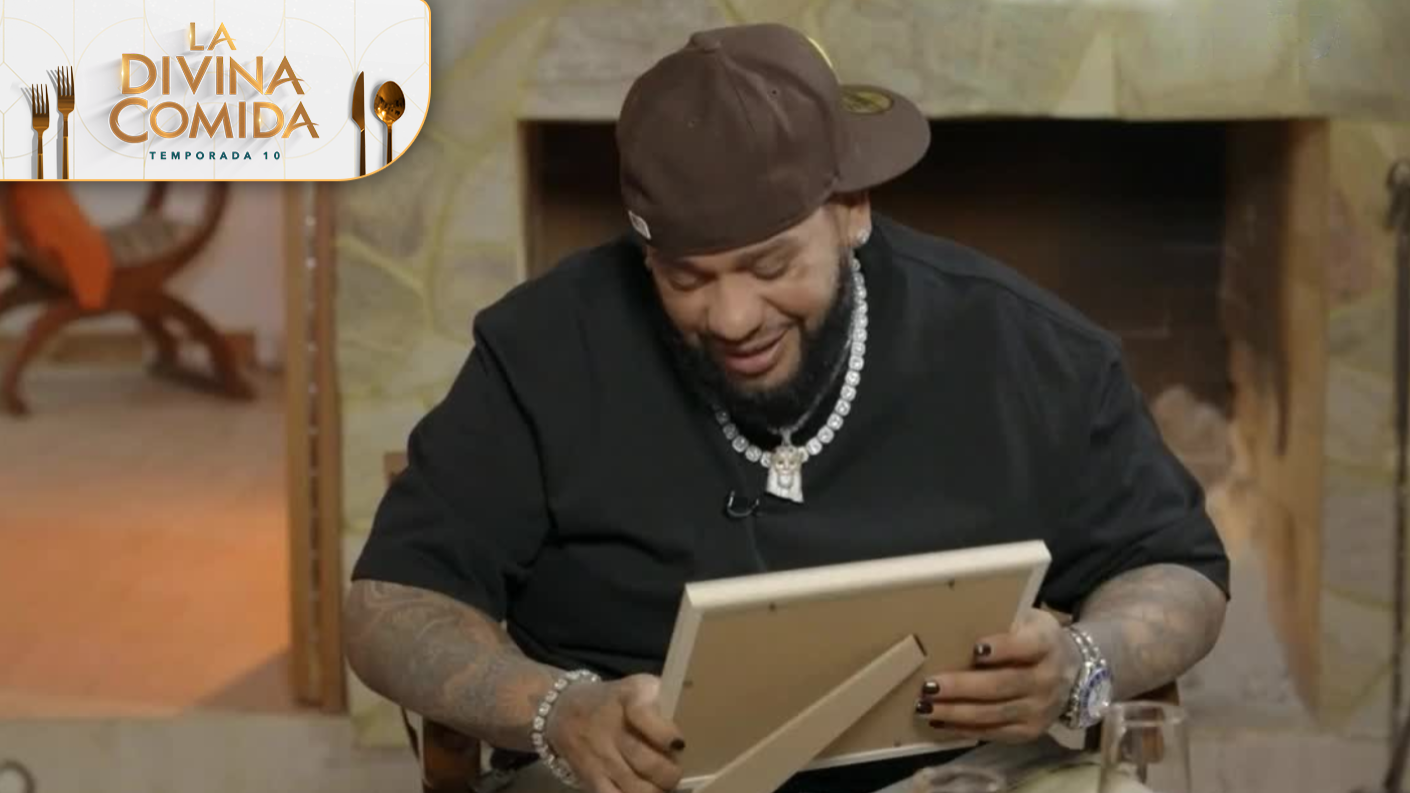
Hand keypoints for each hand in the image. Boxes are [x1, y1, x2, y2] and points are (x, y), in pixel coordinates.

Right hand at [544, 674, 685, 792]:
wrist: (564, 710)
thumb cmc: (615, 699)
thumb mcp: (638, 687)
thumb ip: (663, 702)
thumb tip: (690, 729)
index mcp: (629, 698)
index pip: (644, 715)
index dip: (665, 734)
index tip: (679, 743)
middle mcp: (612, 728)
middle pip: (647, 762)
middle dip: (670, 773)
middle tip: (675, 771)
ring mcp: (600, 757)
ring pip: (636, 788)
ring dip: (657, 791)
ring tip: (662, 786)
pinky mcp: (590, 778)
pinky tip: (645, 792)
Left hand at [916, 609, 1080, 742]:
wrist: (1072, 671)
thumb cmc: (1034, 637)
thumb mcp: (1027, 620)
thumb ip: (1000, 622)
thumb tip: (950, 622)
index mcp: (1046, 644)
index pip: (1026, 646)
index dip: (1003, 648)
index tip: (976, 648)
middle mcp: (1047, 679)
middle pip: (1002, 685)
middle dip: (962, 687)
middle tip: (929, 686)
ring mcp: (1040, 710)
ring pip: (994, 713)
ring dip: (956, 712)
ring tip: (925, 707)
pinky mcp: (1030, 731)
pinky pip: (994, 733)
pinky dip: (964, 728)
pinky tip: (939, 721)